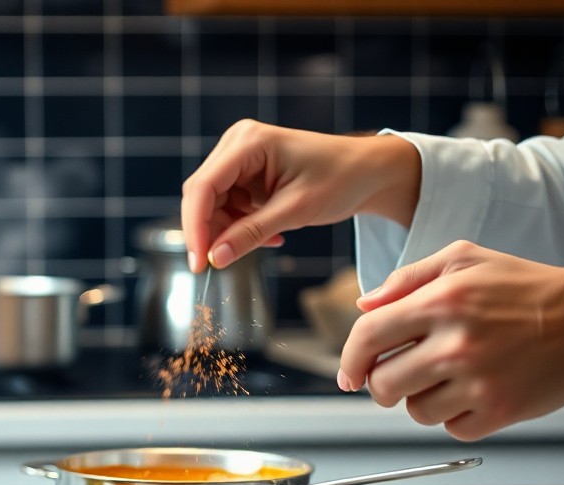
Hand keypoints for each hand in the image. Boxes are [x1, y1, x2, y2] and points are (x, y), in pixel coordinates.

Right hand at [180, 120, 420, 270]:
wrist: (367, 171)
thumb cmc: (340, 179)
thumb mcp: (294, 211)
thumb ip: (250, 234)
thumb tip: (215, 258)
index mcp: (248, 142)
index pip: (203, 188)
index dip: (196, 228)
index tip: (198, 263)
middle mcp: (237, 144)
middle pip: (202, 195)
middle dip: (210, 231)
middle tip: (219, 263)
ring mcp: (239, 156)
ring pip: (212, 203)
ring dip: (230, 230)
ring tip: (268, 241)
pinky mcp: (245, 172)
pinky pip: (228, 204)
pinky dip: (241, 225)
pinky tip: (271, 234)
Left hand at [339, 241, 563, 439]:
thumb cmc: (525, 288)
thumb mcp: (465, 260)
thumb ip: (408, 278)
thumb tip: (364, 305)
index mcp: (441, 302)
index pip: (367, 337)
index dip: (349, 359)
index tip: (349, 374)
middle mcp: (456, 343)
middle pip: (383, 384)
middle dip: (381, 385)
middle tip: (397, 378)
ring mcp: (478, 381)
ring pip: (415, 411)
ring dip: (421, 400)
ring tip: (446, 378)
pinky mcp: (500, 410)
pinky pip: (452, 428)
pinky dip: (456, 417)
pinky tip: (472, 392)